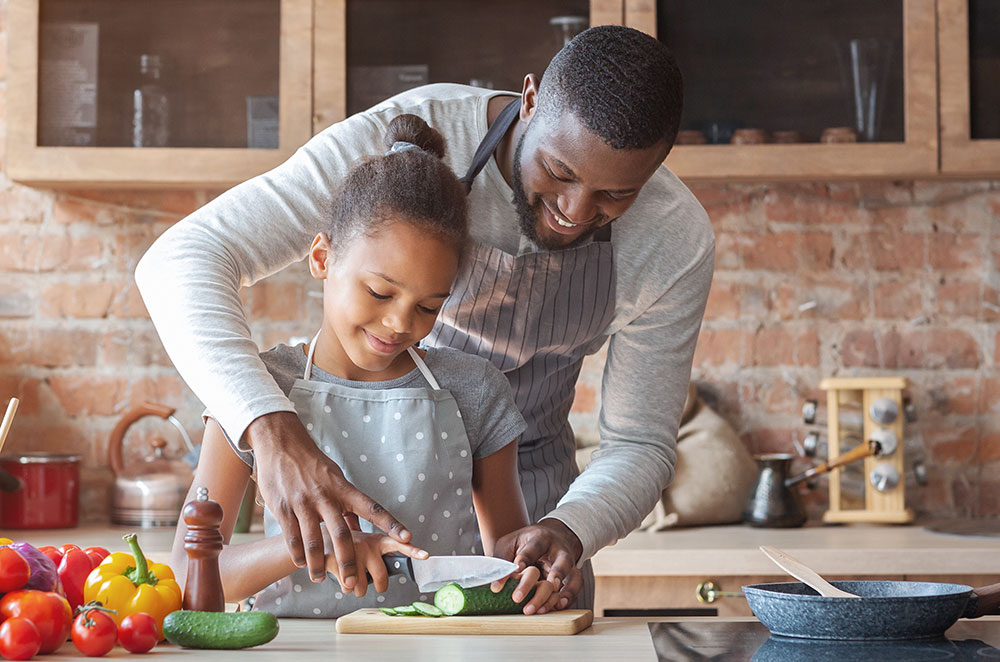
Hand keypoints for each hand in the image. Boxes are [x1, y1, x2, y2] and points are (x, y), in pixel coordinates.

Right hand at [245, 411, 411, 587]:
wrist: (281, 443)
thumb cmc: (312, 463)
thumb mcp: (335, 478)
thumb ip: (346, 502)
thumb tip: (358, 525)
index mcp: (343, 488)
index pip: (372, 508)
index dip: (390, 524)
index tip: (408, 538)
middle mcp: (326, 496)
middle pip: (342, 534)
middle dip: (348, 561)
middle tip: (353, 582)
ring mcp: (304, 502)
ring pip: (314, 541)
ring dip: (318, 564)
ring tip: (320, 578)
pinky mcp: (283, 507)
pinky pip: (292, 537)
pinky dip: (298, 554)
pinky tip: (301, 563)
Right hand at [324, 531, 427, 597]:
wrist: (314, 533)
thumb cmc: (344, 541)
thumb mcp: (365, 540)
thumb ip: (380, 548)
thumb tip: (402, 552)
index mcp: (376, 539)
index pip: (398, 543)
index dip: (412, 550)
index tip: (425, 556)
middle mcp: (365, 544)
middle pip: (381, 578)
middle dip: (379, 586)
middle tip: (374, 583)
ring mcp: (350, 552)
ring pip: (361, 587)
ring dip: (356, 587)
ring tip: (350, 574)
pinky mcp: (334, 560)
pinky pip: (345, 587)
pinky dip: (342, 586)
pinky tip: (337, 574)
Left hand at [493, 518, 583, 610]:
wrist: (551, 537)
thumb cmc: (525, 542)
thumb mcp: (511, 543)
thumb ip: (502, 560)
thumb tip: (495, 586)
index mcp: (541, 538)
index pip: (534, 547)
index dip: (525, 558)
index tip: (516, 570)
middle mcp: (559, 550)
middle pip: (560, 562)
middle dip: (555, 575)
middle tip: (548, 587)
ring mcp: (569, 563)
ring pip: (572, 576)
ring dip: (559, 593)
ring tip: (545, 607)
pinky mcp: (573, 576)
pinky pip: (575, 587)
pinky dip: (568, 597)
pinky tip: (557, 607)